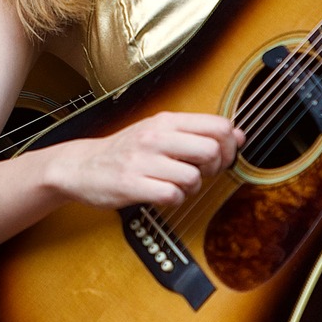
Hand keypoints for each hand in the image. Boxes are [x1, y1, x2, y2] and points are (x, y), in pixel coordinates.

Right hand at [45, 112, 243, 208]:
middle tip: (199, 172)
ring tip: (175, 184)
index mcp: (166, 121)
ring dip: (191, 188)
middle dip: (213, 168)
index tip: (220, 156)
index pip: (218, 126)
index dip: (229, 146)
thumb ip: (197, 132)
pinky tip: (163, 194)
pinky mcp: (132, 185)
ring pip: (193, 177)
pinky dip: (174, 200)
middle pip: (211, 151)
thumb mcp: (159, 131)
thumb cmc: (125, 150)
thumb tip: (239, 136)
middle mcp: (155, 137)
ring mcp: (143, 161)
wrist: (82, 165)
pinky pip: (172, 196)